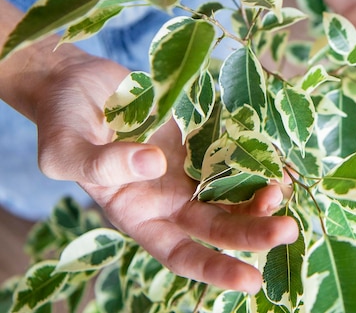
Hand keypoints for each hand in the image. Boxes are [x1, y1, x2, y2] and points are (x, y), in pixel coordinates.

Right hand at [34, 51, 297, 292]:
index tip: (249, 278)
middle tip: (287, 229)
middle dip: (253, 232)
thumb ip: (100, 164)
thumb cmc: (62, 121)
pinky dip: (256, 160)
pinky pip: (234, 154)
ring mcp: (190, 168)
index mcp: (139, 215)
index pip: (180, 253)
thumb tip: (153, 164)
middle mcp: (170, 199)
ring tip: (284, 190)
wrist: (80, 82)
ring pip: (232, 192)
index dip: (214, 268)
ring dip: (260, 197)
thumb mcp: (64, 150)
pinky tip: (277, 159)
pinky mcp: (202, 138)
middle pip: (218, 226)